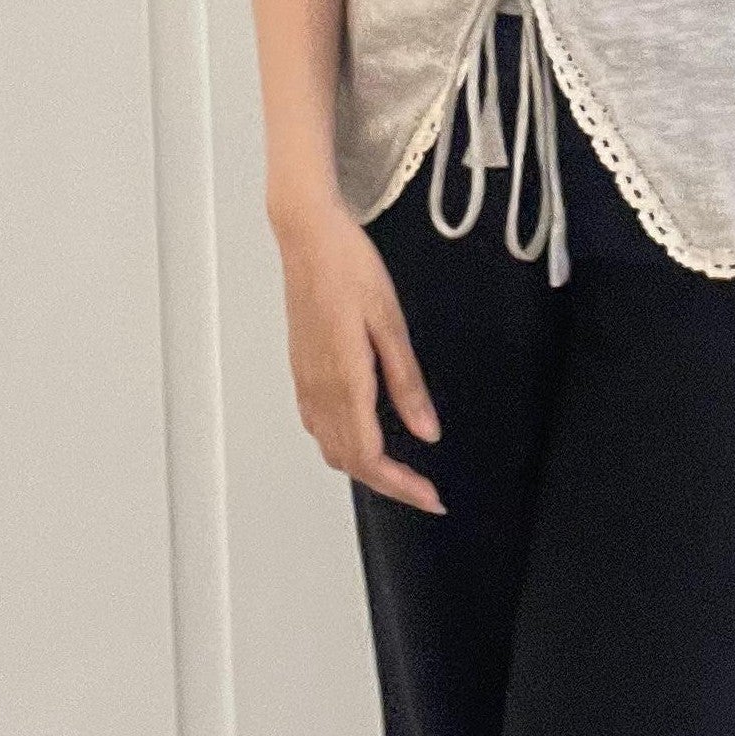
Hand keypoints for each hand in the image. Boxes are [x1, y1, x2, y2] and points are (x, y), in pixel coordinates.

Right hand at [270, 193, 445, 514]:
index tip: (433, 498)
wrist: (307, 237)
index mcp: (344, 381)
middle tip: (425, 492)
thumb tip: (427, 434)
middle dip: (388, 486)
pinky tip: (368, 433)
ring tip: (402, 471)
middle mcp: (318, 390)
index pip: (370, 456)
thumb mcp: (390, 323)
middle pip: (348, 461)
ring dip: (365, 468)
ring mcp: (305, 381)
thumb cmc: (351, 269)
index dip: (402, 486)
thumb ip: (406, 383)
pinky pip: (319, 425)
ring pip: (330, 447)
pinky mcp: (301, 369)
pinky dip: (344, 444)